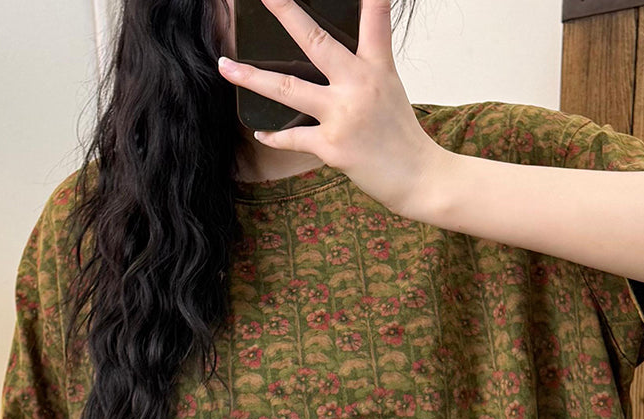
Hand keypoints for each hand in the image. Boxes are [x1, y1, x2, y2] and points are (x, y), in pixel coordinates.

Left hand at [217, 0, 446, 215]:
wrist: (418, 178)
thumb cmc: (401, 135)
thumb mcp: (389, 89)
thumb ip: (363, 68)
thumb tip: (329, 58)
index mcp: (377, 67)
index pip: (374, 18)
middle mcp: (358, 85)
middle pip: (314, 41)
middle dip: (285, 12)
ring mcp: (343, 116)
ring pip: (287, 90)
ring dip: (252, 78)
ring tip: (226, 65)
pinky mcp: (332, 146)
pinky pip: (293, 138)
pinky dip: (275, 137)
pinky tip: (261, 132)